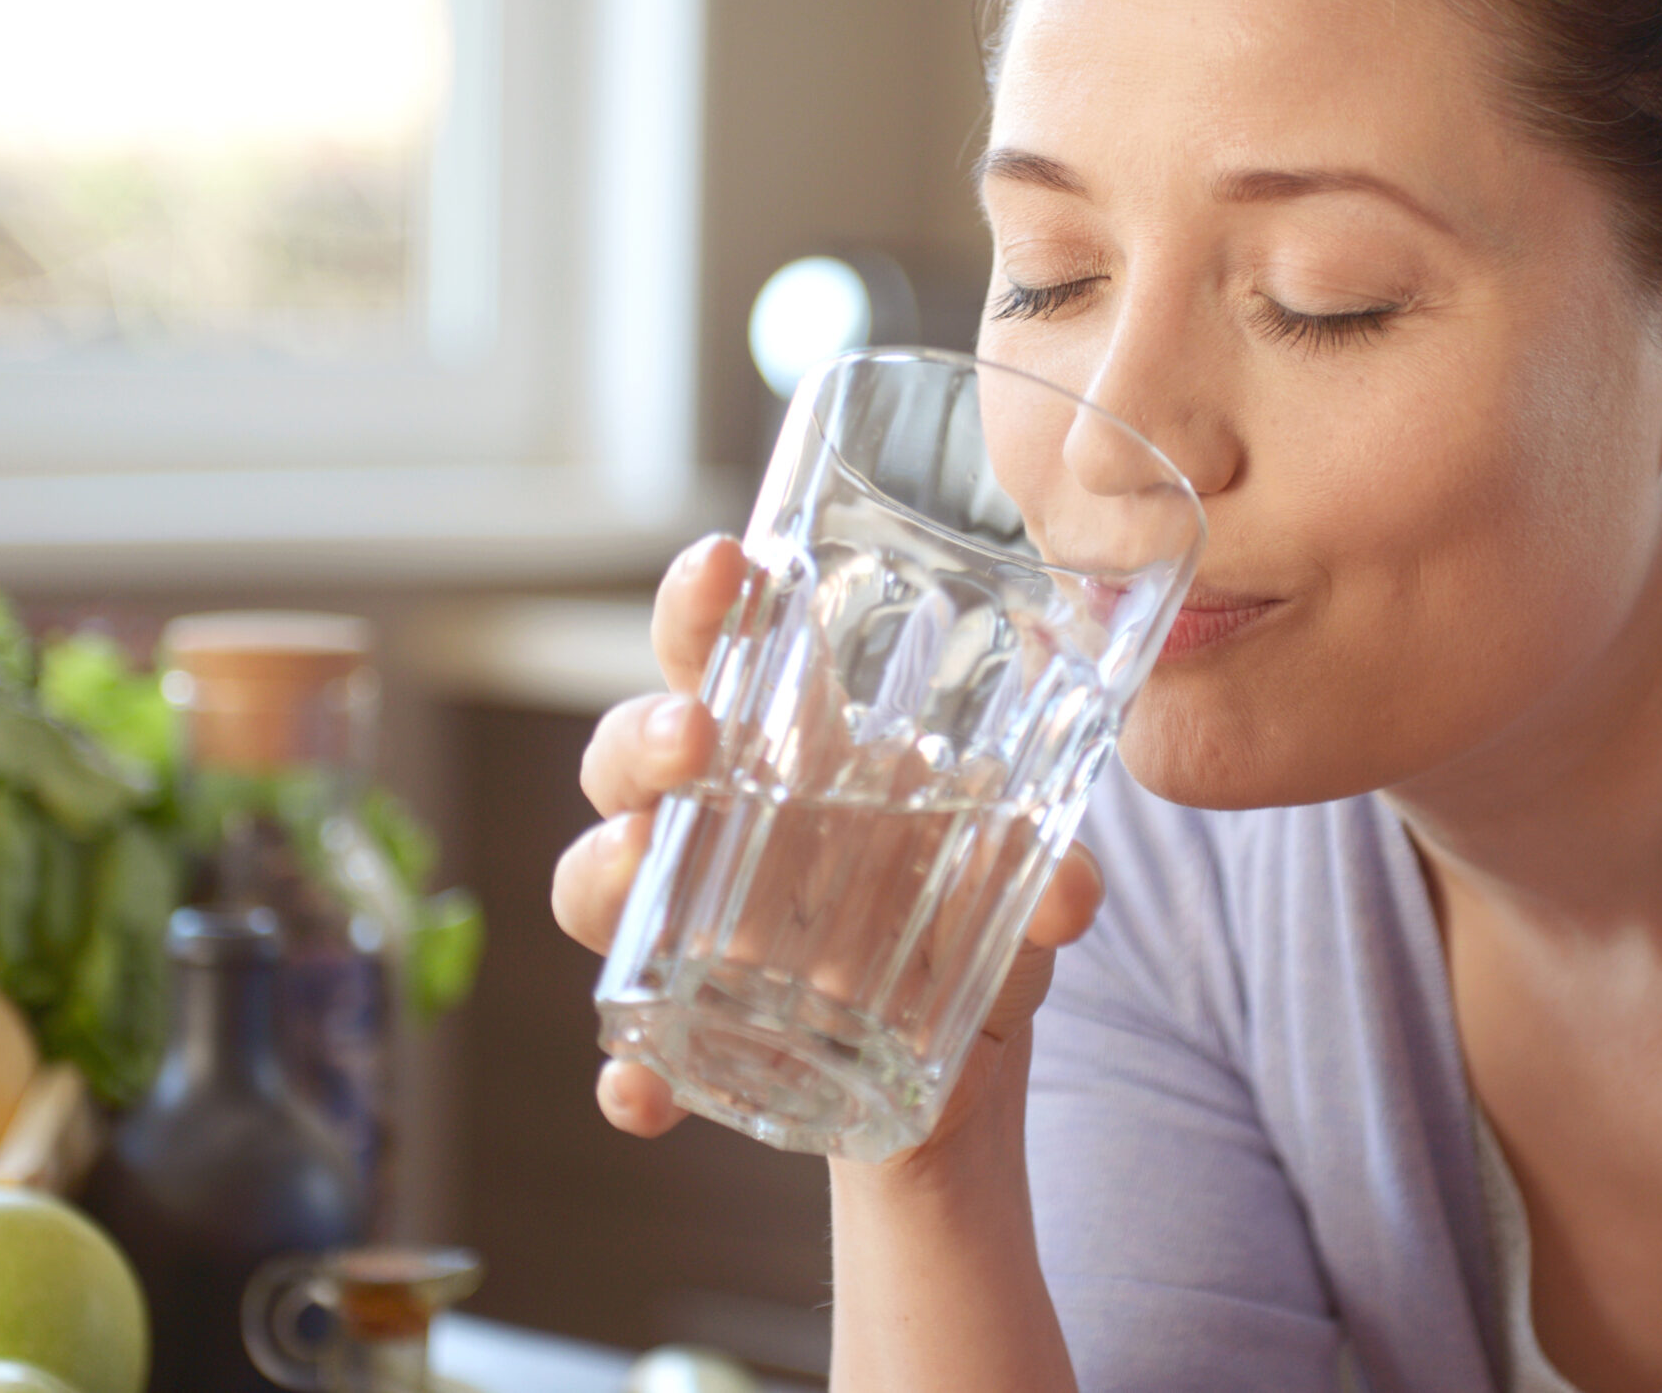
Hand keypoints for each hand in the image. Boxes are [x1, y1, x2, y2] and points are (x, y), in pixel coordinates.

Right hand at [551, 533, 1106, 1154]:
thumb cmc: (968, 909)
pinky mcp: (688, 1033)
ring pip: (593, 881)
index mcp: (784, 749)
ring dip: (599, 874)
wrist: (958, 1060)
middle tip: (692, 741)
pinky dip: (629, 1074)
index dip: (705, 601)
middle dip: (641, 736)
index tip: (728, 563)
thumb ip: (1046, 873)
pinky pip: (630, 1049)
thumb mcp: (1021, 884)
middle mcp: (712, 823)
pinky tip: (644, 1099)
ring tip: (635, 870)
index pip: (720, 649)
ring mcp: (685, 925)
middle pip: (626, 752)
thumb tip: (1067, 889)